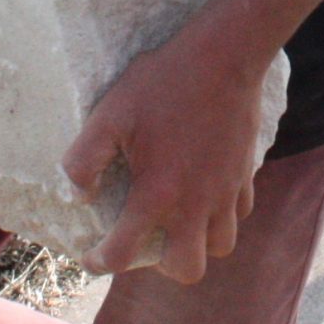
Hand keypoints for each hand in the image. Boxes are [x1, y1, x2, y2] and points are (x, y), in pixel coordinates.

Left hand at [63, 18, 269, 283]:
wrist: (225, 54)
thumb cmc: (163, 82)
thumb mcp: (110, 113)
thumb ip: (85, 159)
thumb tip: (77, 193)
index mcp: (157, 194)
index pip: (124, 254)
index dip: (101, 262)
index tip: (93, 257)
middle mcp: (195, 203)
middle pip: (188, 270)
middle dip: (162, 265)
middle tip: (147, 239)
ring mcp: (226, 190)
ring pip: (220, 246)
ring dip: (198, 242)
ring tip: (179, 221)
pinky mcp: (246, 173)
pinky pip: (239, 212)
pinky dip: (223, 214)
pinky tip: (206, 193)